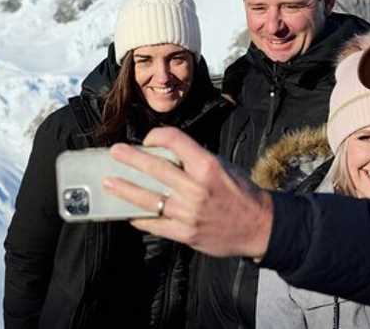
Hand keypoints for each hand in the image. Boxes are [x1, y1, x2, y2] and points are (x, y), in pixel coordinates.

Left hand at [103, 126, 272, 258]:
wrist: (260, 227)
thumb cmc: (242, 193)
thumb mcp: (224, 166)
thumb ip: (196, 160)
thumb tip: (168, 154)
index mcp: (207, 166)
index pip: (175, 141)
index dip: (157, 135)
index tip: (148, 139)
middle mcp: (196, 188)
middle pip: (155, 168)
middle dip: (130, 158)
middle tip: (115, 152)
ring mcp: (189, 213)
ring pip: (149, 199)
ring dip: (125, 189)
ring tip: (109, 182)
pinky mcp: (186, 234)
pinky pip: (155, 225)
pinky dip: (140, 218)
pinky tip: (127, 212)